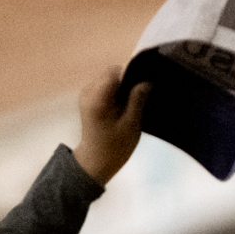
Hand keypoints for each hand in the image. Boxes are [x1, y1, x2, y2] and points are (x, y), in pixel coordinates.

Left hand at [72, 66, 149, 184]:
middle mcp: (88, 92)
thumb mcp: (131, 125)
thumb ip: (137, 99)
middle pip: (111, 72)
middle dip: (128, 78)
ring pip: (109, 77)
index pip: (116, 72)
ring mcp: (86, 93)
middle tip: (143, 91)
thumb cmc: (115, 147)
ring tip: (135, 98)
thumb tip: (146, 80)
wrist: (95, 161)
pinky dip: (117, 88)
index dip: (133, 72)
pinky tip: (125, 101)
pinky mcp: (89, 97)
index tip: (148, 80)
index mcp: (97, 99)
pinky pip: (105, 84)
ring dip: (122, 83)